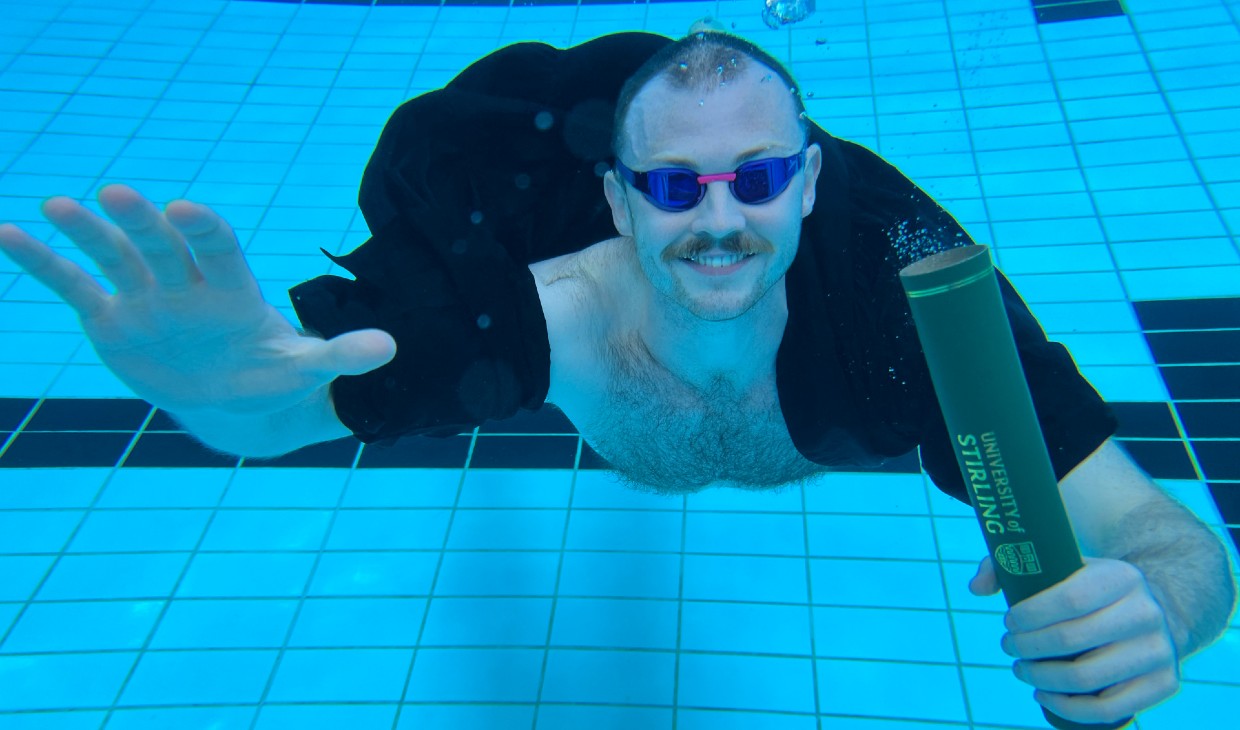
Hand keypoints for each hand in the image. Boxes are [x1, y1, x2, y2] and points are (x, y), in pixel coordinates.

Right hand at [0, 184, 394, 415]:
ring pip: (113, 257)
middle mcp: (184, 283)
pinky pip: (72, 288)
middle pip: (161, 245)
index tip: (187, 209)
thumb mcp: (305, 370)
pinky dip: (42, 265)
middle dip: (141, 223)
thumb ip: (340, 356)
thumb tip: (391, 348)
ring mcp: (144, 298)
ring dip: (86, 233)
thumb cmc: (273, 378)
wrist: (233, 403)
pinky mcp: (111, 320)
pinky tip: (6, 235)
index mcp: (232, 288)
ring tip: (57, 207)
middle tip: (116, 194)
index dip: (203, 230)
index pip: (217, 249)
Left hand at [970, 555, 1180, 724]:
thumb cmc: (1091, 588)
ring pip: (1085, 678)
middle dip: (1026, 647)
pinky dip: (1067, 708)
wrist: (1156, 609)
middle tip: (1009, 647)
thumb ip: (1009, 565)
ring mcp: (1159, 652)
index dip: (1029, 615)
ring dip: (1040, 678)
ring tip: (1022, 669)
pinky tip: (1043, 694)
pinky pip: (1108, 709)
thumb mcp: (1061, 564)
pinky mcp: (1164, 684)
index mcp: (1121, 576)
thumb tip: (976, 588)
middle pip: (1071, 640)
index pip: (1068, 599)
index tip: (1008, 622)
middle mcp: (1146, 613)